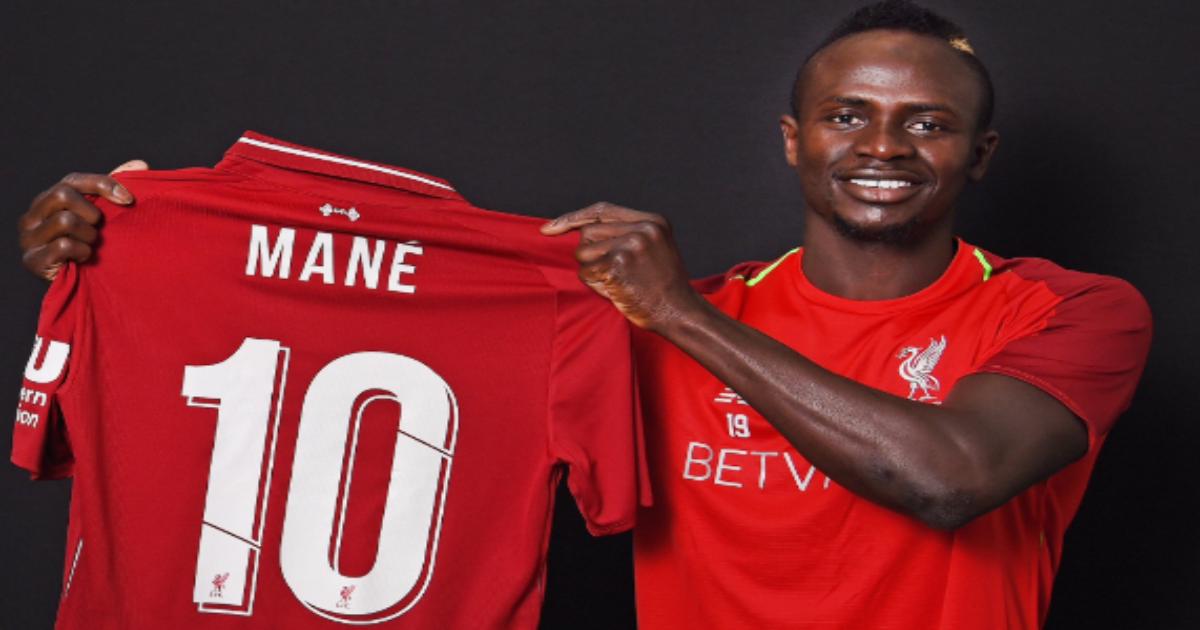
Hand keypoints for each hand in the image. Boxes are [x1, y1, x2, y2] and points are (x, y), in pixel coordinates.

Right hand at [18, 160, 148, 280]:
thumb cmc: (94, 243)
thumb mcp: (106, 214)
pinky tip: (84, 258)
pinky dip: (82, 252)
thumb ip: (118, 188)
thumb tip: (140, 164)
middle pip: (62, 194)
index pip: (73, 180)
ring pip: (65, 220)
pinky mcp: (32, 259)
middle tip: (99, 229)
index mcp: (49, 199)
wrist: (84, 283)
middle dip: (91, 213)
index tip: (129, 200)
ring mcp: (28, 237)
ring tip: (91, 245)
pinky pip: (63, 246)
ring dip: (88, 235)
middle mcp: (33, 214)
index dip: (103, 185)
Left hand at [541, 202, 705, 331]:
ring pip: (583, 253)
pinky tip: (617, 291)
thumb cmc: (662, 287)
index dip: (573, 217)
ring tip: (619, 282)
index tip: (550, 227)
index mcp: (652, 220)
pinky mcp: (617, 265)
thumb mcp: (653, 249)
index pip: (602, 210)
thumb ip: (625, 234)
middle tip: (614, 272)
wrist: (679, 312)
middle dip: (591, 254)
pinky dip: (595, 285)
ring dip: (593, 271)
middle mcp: (641, 228)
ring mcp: (629, 245)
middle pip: (588, 232)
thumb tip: (579, 231)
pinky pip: (585, 273)